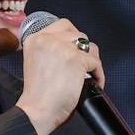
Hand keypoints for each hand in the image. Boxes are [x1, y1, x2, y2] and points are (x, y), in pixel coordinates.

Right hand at [15, 17, 104, 134]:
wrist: (37, 109)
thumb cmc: (37, 94)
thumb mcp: (37, 61)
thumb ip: (50, 51)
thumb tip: (73, 49)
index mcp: (35, 38)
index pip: (62, 25)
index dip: (73, 37)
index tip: (76, 50)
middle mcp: (48, 38)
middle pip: (78, 33)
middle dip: (84, 48)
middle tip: (84, 63)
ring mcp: (63, 48)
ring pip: (89, 46)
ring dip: (92, 60)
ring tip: (89, 74)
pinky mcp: (76, 60)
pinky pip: (96, 63)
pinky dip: (99, 75)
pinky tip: (94, 83)